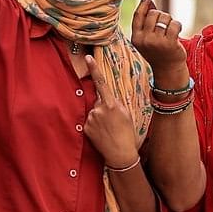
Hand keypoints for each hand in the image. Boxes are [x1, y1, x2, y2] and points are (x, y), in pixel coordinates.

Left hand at [84, 54, 139, 168]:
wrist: (120, 153)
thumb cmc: (127, 134)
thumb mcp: (126, 114)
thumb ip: (115, 103)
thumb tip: (106, 99)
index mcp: (111, 104)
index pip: (101, 83)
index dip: (95, 69)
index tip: (88, 58)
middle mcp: (98, 109)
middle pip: (98, 101)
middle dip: (104, 106)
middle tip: (114, 120)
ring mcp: (91, 118)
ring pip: (94, 111)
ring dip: (100, 117)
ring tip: (109, 128)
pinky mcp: (85, 127)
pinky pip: (89, 121)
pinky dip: (95, 125)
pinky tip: (102, 133)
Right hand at [130, 0, 188, 90]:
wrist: (168, 70)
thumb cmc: (158, 51)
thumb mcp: (148, 38)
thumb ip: (147, 21)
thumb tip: (149, 0)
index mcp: (136, 38)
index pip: (138, 15)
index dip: (144, 3)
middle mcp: (144, 40)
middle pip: (154, 14)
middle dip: (162, 15)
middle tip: (165, 25)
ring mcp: (156, 42)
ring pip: (165, 18)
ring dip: (170, 21)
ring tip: (170, 30)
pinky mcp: (169, 44)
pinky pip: (175, 24)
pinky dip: (178, 25)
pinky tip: (177, 31)